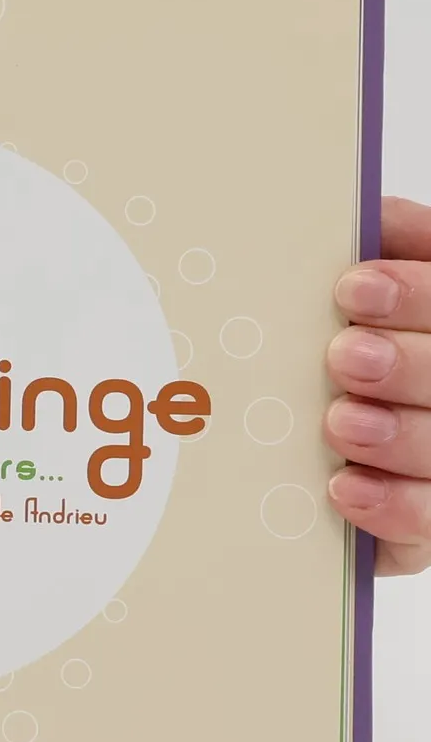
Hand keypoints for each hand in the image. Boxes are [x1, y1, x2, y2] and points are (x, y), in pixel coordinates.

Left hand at [326, 196, 430, 573]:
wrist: (322, 458)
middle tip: (344, 358)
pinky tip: (343, 487)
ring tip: (340, 422)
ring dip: (400, 434)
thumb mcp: (367, 302)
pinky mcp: (428, 529)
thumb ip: (390, 251)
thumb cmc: (354, 358)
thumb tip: (371, 213)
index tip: (351, 288)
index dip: (418, 293)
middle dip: (410, 364)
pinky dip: (391, 506)